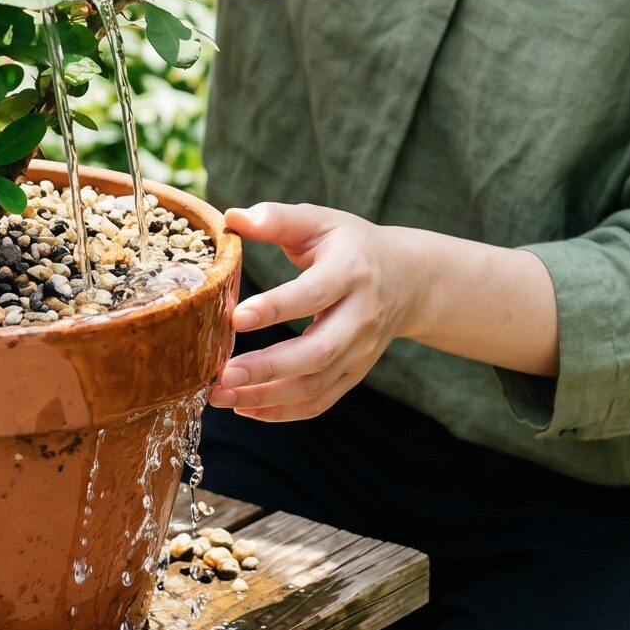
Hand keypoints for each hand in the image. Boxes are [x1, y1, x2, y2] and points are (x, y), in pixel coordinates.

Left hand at [210, 203, 420, 421]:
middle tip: (223, 374)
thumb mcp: (320, 221)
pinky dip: (283, 412)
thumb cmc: (351, 245)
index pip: (313, 294)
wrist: (408, 279)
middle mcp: (361, 316)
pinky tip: (246, 408)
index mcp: (351, 272)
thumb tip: (232, 217)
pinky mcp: (354, 373)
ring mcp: (360, 351)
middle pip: (318, 351)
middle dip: (269, 368)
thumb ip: (278, 219)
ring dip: (267, 397)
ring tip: (221, 396)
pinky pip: (320, 401)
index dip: (275, 308)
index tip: (235, 318)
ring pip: (316, 384)